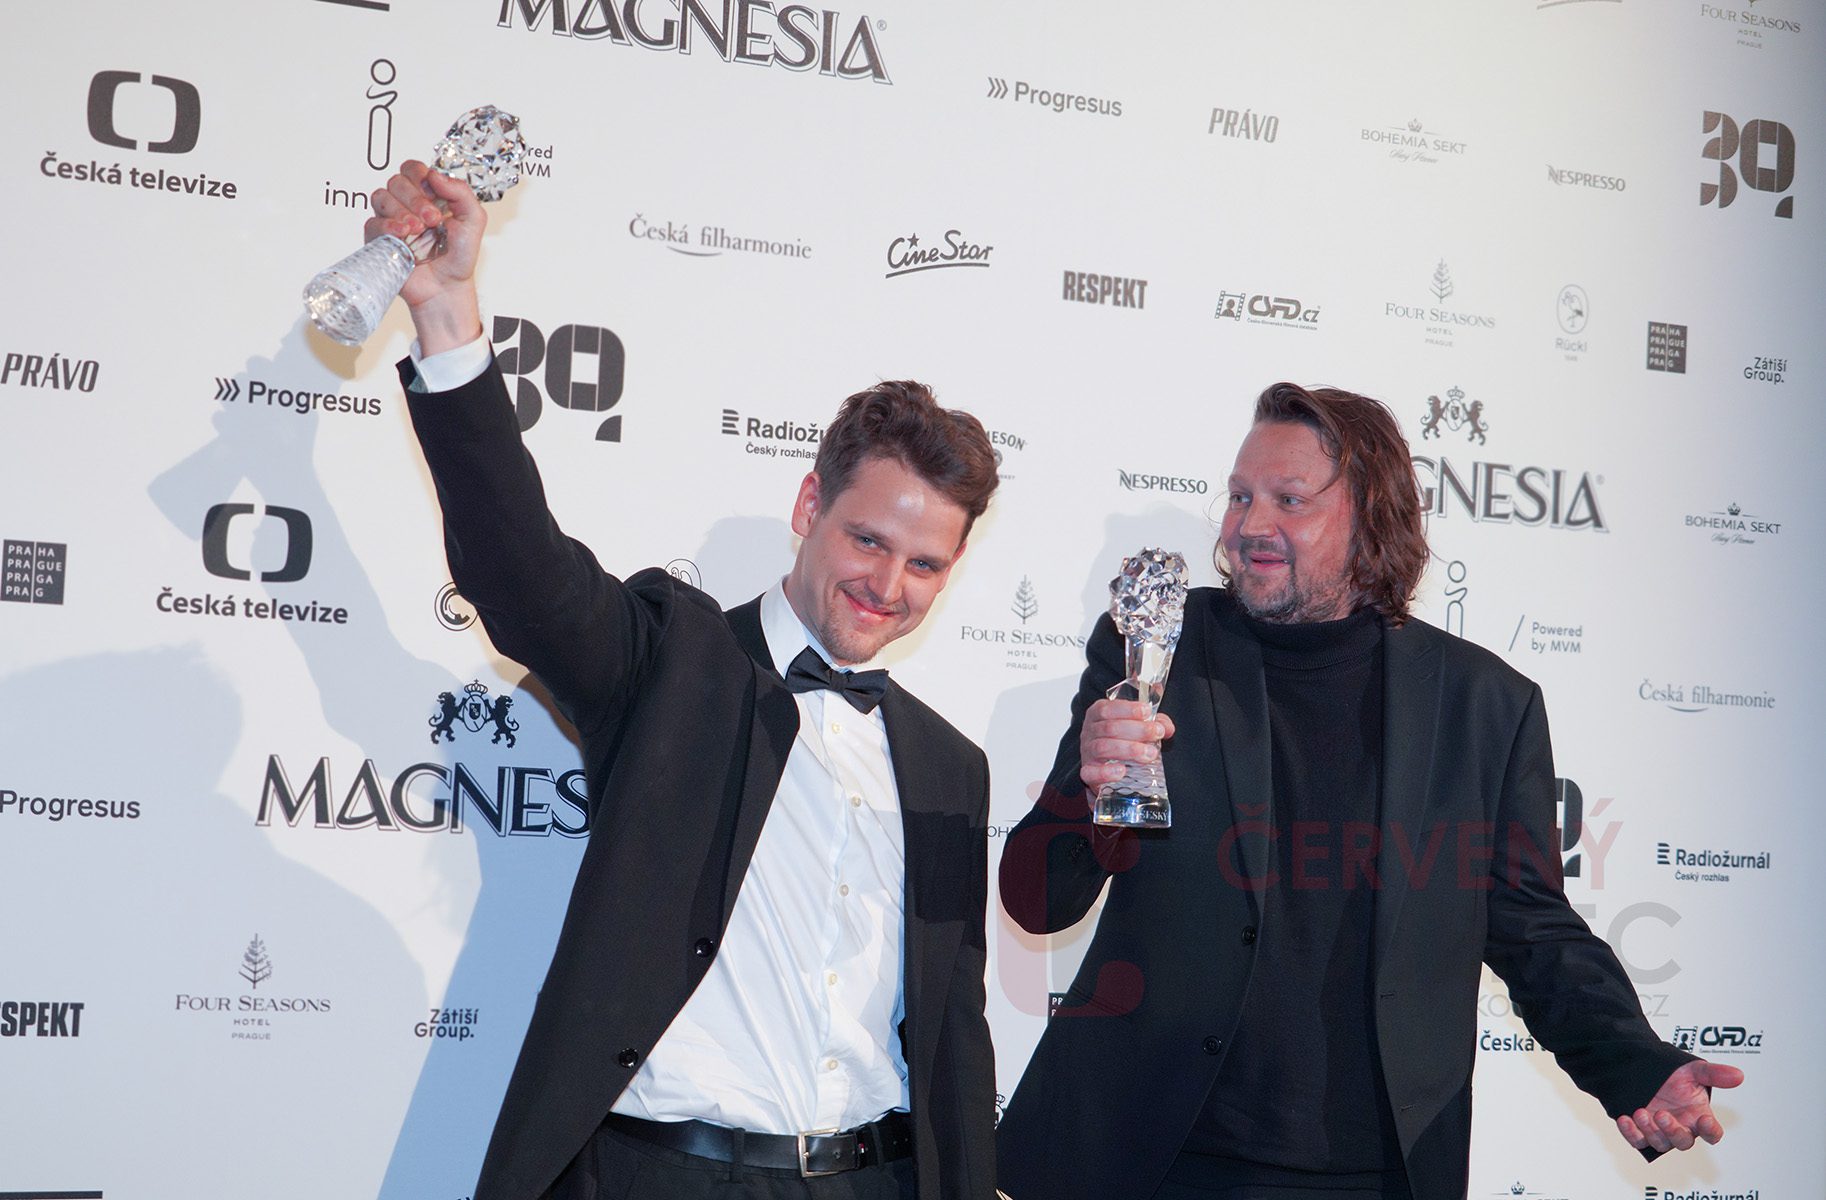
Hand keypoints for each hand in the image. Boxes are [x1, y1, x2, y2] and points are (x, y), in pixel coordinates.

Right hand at [365, 160, 486, 350]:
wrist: (447, 286)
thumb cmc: (459, 256)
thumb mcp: (473, 220)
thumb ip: (461, 192)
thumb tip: (435, 174)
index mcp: (428, 195)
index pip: (413, 169)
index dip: (420, 176)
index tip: (435, 193)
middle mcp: (407, 203)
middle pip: (397, 180)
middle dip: (416, 198)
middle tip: (432, 219)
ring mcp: (391, 220)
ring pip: (381, 197)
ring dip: (401, 210)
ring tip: (418, 229)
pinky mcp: (379, 238)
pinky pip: (373, 222)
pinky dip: (387, 225)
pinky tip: (403, 233)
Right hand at [1078, 699, 1174, 791]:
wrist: (1102, 764)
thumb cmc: (1119, 739)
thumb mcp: (1135, 725)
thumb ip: (1152, 723)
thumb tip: (1166, 728)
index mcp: (1098, 714)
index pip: (1108, 708)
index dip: (1128, 709)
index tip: (1146, 712)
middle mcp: (1089, 731)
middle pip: (1109, 728)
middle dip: (1137, 730)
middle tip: (1157, 734)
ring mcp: (1087, 752)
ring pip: (1103, 748)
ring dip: (1129, 750)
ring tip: (1150, 754)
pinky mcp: (1087, 772)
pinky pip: (1090, 772)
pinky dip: (1106, 772)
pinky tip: (1122, 771)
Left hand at [1616, 1060, 1743, 1152]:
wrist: (1643, 1069)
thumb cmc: (1673, 1074)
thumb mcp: (1693, 1070)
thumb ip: (1714, 1074)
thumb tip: (1738, 1075)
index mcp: (1698, 1116)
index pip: (1711, 1132)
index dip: (1710, 1131)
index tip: (1704, 1120)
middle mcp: (1681, 1126)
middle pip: (1683, 1142)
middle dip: (1673, 1131)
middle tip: (1662, 1115)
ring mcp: (1660, 1130)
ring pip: (1660, 1143)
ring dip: (1650, 1131)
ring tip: (1640, 1112)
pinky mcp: (1641, 1131)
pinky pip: (1637, 1141)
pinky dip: (1630, 1133)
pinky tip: (1625, 1119)